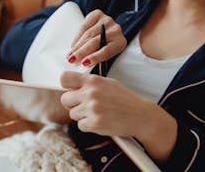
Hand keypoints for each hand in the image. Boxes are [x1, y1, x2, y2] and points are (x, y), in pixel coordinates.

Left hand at [60, 71, 177, 161]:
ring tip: (97, 113)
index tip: (70, 90)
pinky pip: (80, 126)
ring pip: (72, 114)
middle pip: (64, 99)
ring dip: (82, 116)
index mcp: (93, 80)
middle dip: (72, 104)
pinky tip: (100, 121)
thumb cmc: (125, 100)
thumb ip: (91, 83)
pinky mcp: (95, 123)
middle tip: (85, 106)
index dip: (65, 85)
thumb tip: (72, 85)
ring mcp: (92, 108)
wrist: (140, 115)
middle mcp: (91, 93)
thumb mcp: (108, 83)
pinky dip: (88, 126)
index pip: (65, 78)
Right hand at [67, 9, 126, 66]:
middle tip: (72, 60)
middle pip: (95, 41)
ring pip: (88, 34)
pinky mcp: (97, 14)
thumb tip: (83, 64)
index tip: (84, 63)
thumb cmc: (106, 46)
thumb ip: (98, 58)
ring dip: (77, 46)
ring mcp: (106, 20)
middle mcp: (116, 29)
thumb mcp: (106, 54)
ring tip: (70, 54)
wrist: (108, 30)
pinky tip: (73, 45)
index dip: (95, 57)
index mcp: (120, 42)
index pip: (107, 50)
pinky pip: (84, 26)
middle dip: (82, 51)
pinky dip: (77, 37)